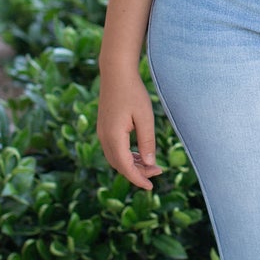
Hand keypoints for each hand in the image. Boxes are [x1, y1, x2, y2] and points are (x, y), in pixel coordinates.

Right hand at [97, 63, 165, 187]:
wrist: (116, 73)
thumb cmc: (133, 92)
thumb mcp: (145, 117)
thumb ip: (147, 141)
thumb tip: (150, 164)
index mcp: (113, 136)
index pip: (125, 167)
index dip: (138, 179)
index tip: (151, 187)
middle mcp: (104, 137)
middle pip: (119, 165)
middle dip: (137, 173)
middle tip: (158, 172)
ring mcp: (102, 133)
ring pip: (115, 159)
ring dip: (132, 165)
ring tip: (151, 165)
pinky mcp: (104, 128)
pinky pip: (114, 150)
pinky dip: (126, 156)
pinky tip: (140, 155)